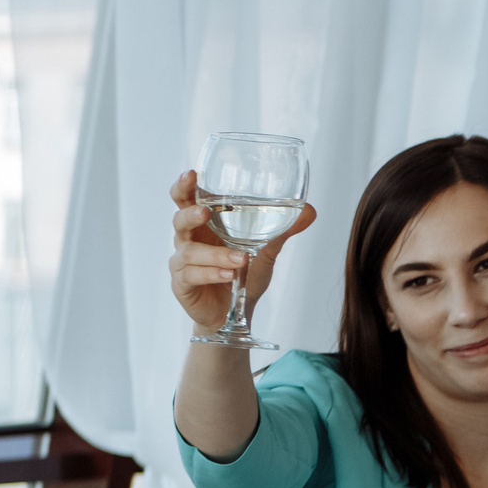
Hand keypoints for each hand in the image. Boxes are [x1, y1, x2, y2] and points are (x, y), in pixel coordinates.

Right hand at [167, 168, 314, 333]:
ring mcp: (182, 263)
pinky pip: (193, 275)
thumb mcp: (267, 251)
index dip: (185, 186)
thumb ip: (283, 231)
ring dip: (215, 254)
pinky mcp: (181, 284)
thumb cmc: (243, 276)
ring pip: (189, 251)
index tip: (193, 174)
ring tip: (240, 259)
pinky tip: (229, 275)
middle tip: (204, 212)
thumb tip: (310, 210)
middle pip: (178, 219)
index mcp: (205, 225)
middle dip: (188, 213)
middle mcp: (189, 240)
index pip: (187, 199)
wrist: (232, 314)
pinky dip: (212, 273)